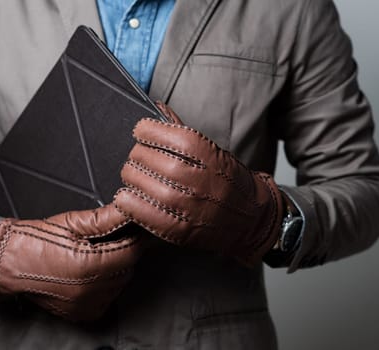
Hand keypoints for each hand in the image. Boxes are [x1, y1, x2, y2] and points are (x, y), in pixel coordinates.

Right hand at [0, 204, 146, 321]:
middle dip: (125, 251)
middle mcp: (89, 290)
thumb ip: (107, 217)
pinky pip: (108, 297)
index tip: (138, 228)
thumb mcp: (72, 222)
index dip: (138, 237)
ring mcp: (86, 305)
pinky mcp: (83, 313)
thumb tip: (130, 207)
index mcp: (89, 265)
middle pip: (128, 268)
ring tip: (97, 254)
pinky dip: (106, 284)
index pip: (132, 251)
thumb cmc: (36, 240)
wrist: (8, 262)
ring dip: (116, 268)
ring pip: (120, 283)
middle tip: (112, 238)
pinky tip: (91, 272)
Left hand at [114, 103, 283, 266]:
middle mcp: (196, 179)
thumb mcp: (213, 150)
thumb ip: (183, 131)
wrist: (251, 219)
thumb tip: (157, 107)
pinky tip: (129, 196)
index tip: (141, 130)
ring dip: (131, 176)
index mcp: (207, 154)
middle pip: (145, 157)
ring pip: (137, 182)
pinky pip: (137, 210)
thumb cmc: (229, 181)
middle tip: (139, 157)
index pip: (162, 133)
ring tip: (137, 176)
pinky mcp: (176, 229)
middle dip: (137, 154)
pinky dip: (127, 200)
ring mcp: (186, 206)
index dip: (145, 130)